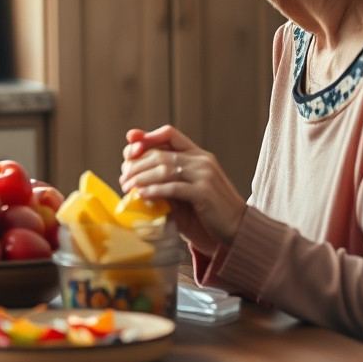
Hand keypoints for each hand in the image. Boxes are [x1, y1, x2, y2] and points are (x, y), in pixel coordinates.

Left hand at [119, 125, 246, 256]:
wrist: (238, 227)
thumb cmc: (209, 211)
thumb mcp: (188, 189)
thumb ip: (170, 179)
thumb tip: (137, 173)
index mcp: (198, 155)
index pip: (170, 134)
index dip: (147, 137)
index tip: (129, 147)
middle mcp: (202, 161)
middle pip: (161, 153)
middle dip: (137, 164)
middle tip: (124, 177)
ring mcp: (204, 175)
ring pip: (164, 168)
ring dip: (141, 178)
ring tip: (128, 187)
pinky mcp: (203, 193)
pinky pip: (172, 188)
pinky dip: (154, 190)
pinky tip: (142, 195)